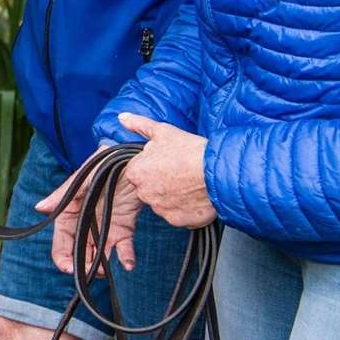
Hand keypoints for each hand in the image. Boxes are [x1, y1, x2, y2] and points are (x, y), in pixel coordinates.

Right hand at [36, 158, 142, 275]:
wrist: (131, 159)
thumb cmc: (102, 164)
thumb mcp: (81, 179)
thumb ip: (61, 196)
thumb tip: (39, 208)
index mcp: (71, 212)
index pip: (62, 241)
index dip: (62, 257)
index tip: (68, 268)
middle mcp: (86, 223)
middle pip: (80, 252)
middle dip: (83, 265)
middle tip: (89, 273)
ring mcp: (105, 227)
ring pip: (100, 255)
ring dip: (101, 265)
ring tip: (105, 269)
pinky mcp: (125, 229)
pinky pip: (124, 249)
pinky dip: (126, 258)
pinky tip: (128, 264)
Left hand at [118, 113, 216, 228]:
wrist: (217, 172)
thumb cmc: (189, 150)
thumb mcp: (162, 131)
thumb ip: (139, 125)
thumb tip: (122, 117)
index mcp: (136, 172)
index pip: (139, 172)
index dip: (154, 166)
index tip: (168, 163)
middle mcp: (144, 193)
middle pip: (149, 188)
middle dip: (162, 182)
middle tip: (180, 173)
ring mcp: (160, 209)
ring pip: (164, 203)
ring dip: (174, 196)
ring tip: (190, 184)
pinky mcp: (177, 221)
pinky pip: (178, 215)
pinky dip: (186, 209)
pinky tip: (195, 197)